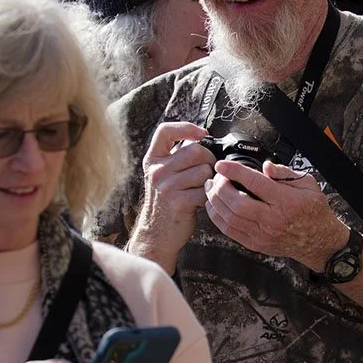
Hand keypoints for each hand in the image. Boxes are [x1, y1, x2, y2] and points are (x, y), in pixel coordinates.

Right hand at [129, 121, 214, 272]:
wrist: (157, 235)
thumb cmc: (166, 203)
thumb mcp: (162, 175)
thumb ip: (176, 157)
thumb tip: (201, 139)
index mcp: (153, 160)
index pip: (166, 131)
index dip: (186, 128)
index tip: (201, 134)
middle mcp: (157, 171)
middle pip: (196, 150)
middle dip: (208, 161)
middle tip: (205, 175)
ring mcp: (166, 186)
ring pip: (204, 170)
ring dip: (209, 181)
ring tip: (199, 190)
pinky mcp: (178, 202)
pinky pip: (206, 190)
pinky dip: (208, 197)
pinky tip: (199, 202)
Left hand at [204, 160, 348, 270]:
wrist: (319, 241)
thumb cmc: (313, 210)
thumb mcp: (307, 183)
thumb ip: (284, 172)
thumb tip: (265, 166)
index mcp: (286, 201)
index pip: (255, 183)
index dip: (235, 171)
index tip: (222, 165)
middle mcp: (273, 219)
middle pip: (237, 203)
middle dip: (220, 188)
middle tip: (216, 177)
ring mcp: (262, 234)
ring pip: (230, 218)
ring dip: (215, 202)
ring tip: (210, 188)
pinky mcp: (256, 244)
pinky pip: (230, 231)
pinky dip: (217, 218)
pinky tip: (214, 206)